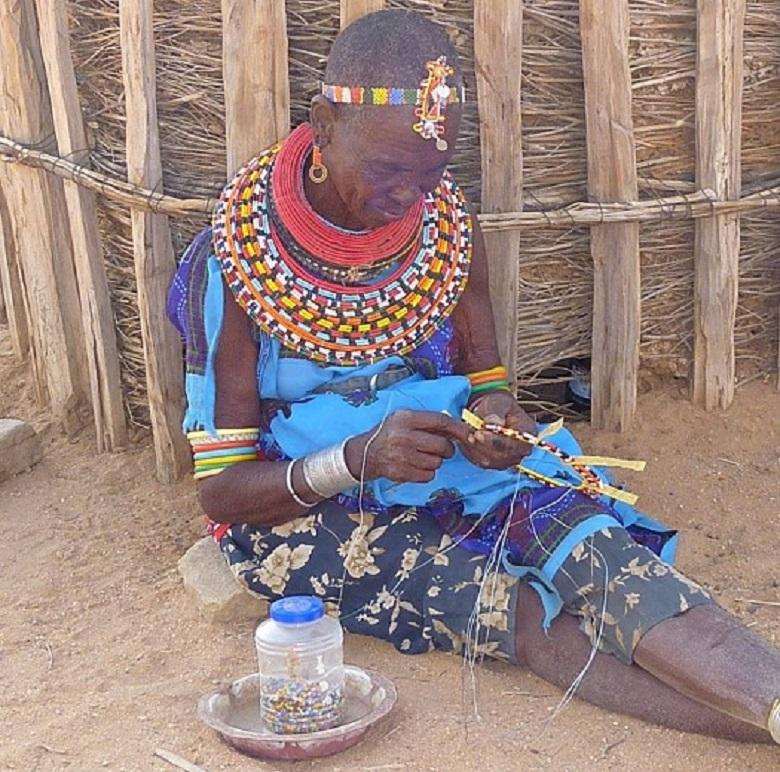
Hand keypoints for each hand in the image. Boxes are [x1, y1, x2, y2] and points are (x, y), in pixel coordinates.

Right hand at [345, 410, 469, 483]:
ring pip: (437, 462)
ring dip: (436, 461)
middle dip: (447, 449)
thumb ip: (428, 422)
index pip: (440, 421)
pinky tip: (417, 466)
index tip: (468, 434)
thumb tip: (458, 428)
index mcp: (405, 418)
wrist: (365, 453)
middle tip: (442, 449)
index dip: (458, 428)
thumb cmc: (391, 434)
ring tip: (423, 456)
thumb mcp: (404, 419)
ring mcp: (401, 456)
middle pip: (442, 445)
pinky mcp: (401, 473)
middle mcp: (403, 436)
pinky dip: (427, 472)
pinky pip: (429, 475)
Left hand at [462, 391, 535, 468]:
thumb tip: (494, 422)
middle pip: (500, 456)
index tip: (479, 433)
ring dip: (473, 448)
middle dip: (481, 446)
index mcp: (528, 434)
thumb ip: (496, 411)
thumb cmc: (499, 406)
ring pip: (488, 461)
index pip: (514, 444)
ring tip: (464, 433)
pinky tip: (464, 439)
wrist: (493, 413)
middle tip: (468, 434)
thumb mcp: (499, 402)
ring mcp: (508, 460)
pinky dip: (470, 451)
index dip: (495, 441)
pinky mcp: (495, 464)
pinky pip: (479, 461)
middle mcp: (521, 451)